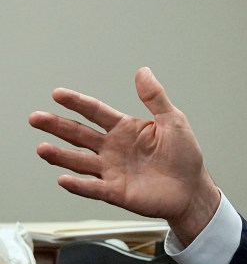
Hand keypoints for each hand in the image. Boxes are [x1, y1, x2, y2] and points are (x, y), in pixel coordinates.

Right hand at [29, 67, 219, 244]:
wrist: (192, 189)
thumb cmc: (184, 156)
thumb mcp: (173, 121)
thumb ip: (155, 98)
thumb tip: (143, 71)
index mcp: (125, 129)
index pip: (95, 112)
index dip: (77, 103)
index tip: (58, 93)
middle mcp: (113, 148)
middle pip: (79, 134)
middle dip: (57, 126)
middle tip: (36, 118)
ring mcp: (112, 170)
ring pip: (80, 162)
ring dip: (61, 156)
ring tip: (42, 148)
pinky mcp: (117, 192)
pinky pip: (94, 188)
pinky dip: (79, 185)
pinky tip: (64, 179)